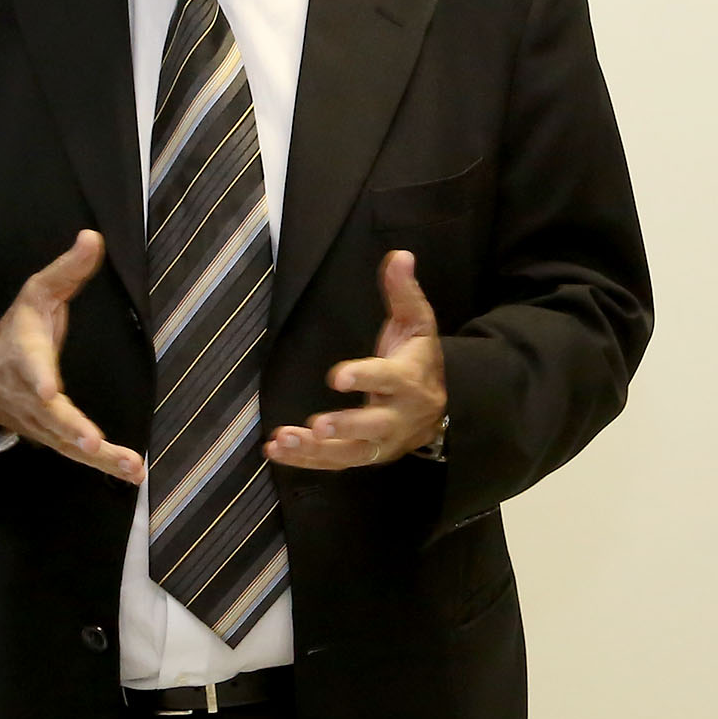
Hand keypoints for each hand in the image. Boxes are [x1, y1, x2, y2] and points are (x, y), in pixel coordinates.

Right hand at [0, 231, 142, 483]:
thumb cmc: (18, 332)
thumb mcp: (38, 294)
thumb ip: (67, 271)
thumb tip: (93, 236)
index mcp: (27, 356)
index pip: (30, 367)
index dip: (38, 378)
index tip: (47, 388)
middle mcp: (32, 395)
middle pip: (50, 415)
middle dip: (71, 429)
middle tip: (91, 442)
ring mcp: (41, 422)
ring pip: (67, 443)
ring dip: (98, 458)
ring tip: (131, 468)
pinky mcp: (53, 437)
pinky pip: (76, 454)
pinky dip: (103, 466)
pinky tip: (132, 474)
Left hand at [265, 251, 446, 469]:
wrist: (442, 405)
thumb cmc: (419, 358)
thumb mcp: (417, 322)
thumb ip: (404, 292)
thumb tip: (399, 255)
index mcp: (410, 380)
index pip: (389, 379)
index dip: (365, 377)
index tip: (338, 376)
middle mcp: (398, 416)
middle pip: (374, 427)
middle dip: (346, 426)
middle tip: (317, 425)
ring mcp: (382, 441)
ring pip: (351, 452)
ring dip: (316, 450)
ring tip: (282, 440)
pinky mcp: (366, 455)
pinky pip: (336, 462)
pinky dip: (305, 460)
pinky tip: (275, 450)